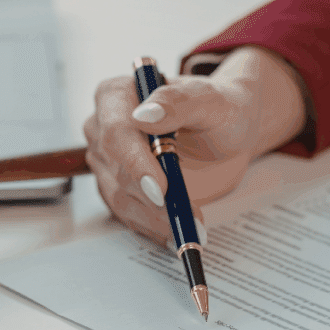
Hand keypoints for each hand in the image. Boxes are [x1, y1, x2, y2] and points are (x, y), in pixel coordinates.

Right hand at [82, 46, 306, 245]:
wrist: (226, 132)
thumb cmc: (219, 109)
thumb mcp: (210, 100)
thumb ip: (179, 102)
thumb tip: (145, 116)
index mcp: (116, 96)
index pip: (115, 132)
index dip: (134, 163)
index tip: (159, 188)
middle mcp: (102, 128)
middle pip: (115, 170)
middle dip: (150, 198)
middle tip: (187, 217)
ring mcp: (107, 161)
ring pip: (119, 197)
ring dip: (155, 218)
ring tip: (191, 225)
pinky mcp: (118, 188)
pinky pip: (129, 213)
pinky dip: (154, 226)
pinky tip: (178, 232)